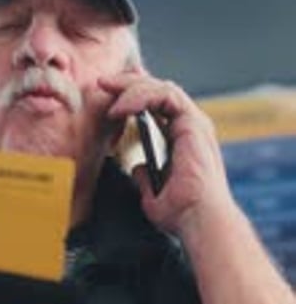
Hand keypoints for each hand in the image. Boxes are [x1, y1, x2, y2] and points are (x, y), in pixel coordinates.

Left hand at [99, 69, 231, 237]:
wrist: (199, 221)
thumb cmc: (183, 215)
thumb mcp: (154, 196)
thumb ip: (145, 179)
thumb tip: (136, 168)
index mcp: (183, 141)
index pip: (159, 107)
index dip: (135, 95)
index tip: (110, 95)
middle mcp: (191, 128)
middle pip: (159, 91)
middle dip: (129, 83)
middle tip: (103, 82)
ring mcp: (194, 124)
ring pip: (162, 88)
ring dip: (131, 87)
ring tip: (108, 92)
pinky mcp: (194, 124)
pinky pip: (167, 95)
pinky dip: (142, 96)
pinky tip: (123, 107)